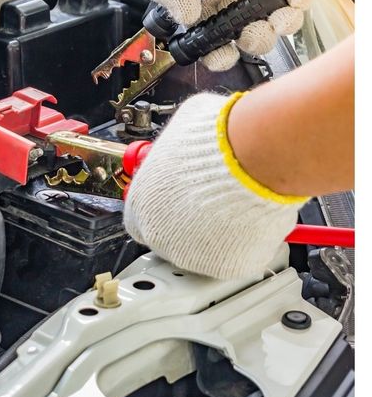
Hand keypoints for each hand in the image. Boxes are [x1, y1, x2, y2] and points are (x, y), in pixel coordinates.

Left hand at [123, 92, 308, 279]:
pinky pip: (234, 256)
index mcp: (142, 202)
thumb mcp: (181, 130)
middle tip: (213, 200)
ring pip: (203, 249)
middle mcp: (161, 233)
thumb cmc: (217, 139)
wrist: (255, 156)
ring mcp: (193, 255)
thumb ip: (175, 150)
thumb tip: (184, 144)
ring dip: (217, 232)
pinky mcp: (227, 266)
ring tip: (235, 204)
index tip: (178, 200)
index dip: (163, 208)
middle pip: (171, 236)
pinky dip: (245, 242)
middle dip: (191, 221)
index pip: (140, 218)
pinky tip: (250, 217)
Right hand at [145, 0, 313, 70]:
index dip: (214, 53)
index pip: (208, 37)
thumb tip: (185, 18)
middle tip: (246, 35)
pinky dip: (297, 6)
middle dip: (247, 45)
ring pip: (272, 26)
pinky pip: (298, 0)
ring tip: (270, 20)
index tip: (219, 53)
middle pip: (242, 39)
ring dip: (272, 31)